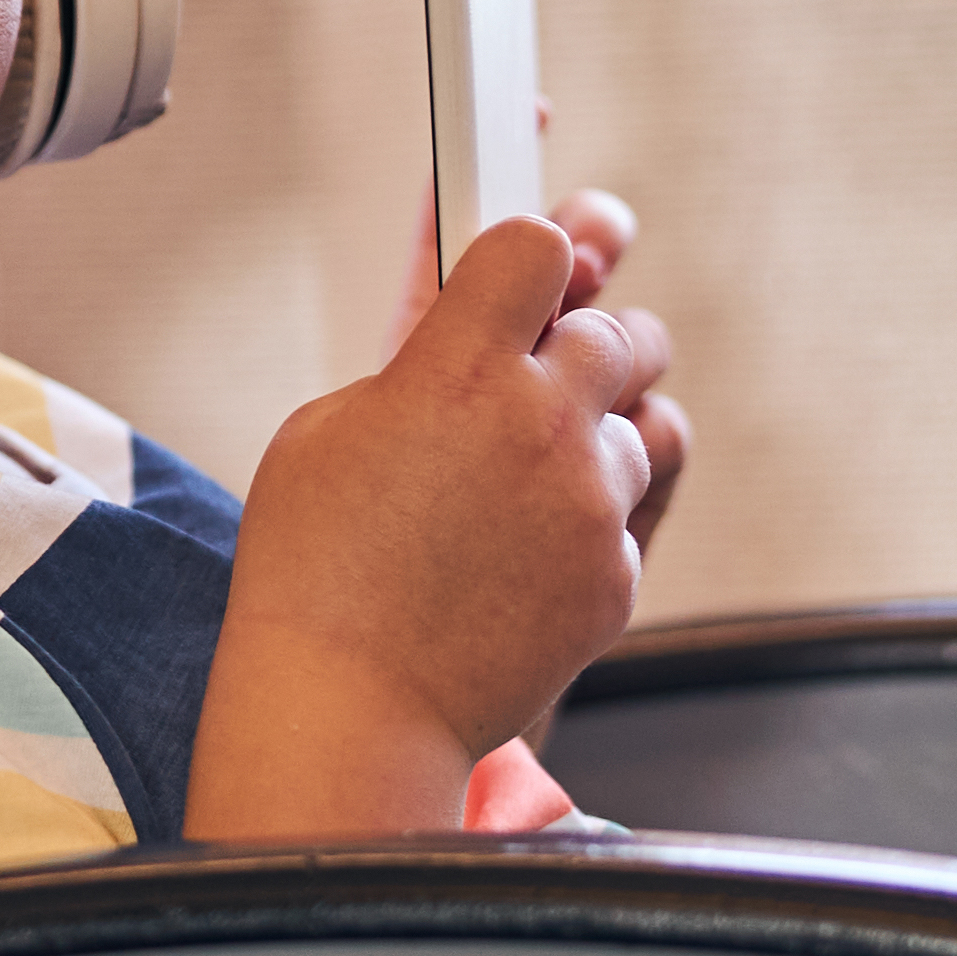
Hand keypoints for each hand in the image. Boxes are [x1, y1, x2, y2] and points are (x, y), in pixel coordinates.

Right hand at [194, 213, 678, 842]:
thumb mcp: (326, 430)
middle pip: (619, 332)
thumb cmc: (315, 567)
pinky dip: (587, 531)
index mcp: (455, 368)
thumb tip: (470, 335)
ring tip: (524, 488)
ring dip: (593, 443)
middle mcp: (539, 422)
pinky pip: (629, 518)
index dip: (530, 259)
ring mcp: (587, 502)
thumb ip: (415, 365)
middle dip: (587, 347)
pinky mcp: (614, 574)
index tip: (521, 283)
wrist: (349, 708)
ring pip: (642, 426)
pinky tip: (520, 561)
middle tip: (551, 376)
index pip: (538, 247)